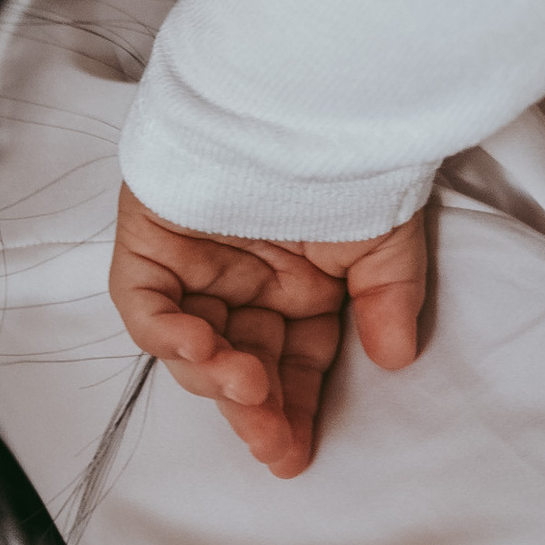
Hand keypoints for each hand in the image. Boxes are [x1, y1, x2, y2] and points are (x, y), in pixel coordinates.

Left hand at [108, 183, 433, 477]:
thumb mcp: (386, 238)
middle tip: (272, 446)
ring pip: (192, 344)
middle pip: (241, 363)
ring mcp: (194, 262)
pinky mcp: (151, 240)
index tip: (296, 454)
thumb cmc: (346, 159)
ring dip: (216, 376)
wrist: (302, 91)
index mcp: (298, 284)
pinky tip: (200, 348)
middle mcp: (244, 280)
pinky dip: (167, 333)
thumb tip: (398, 360)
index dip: (291, 410)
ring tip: (246, 386)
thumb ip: (389, 299)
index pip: (290, 363)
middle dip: (255, 410)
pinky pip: (146, 303)